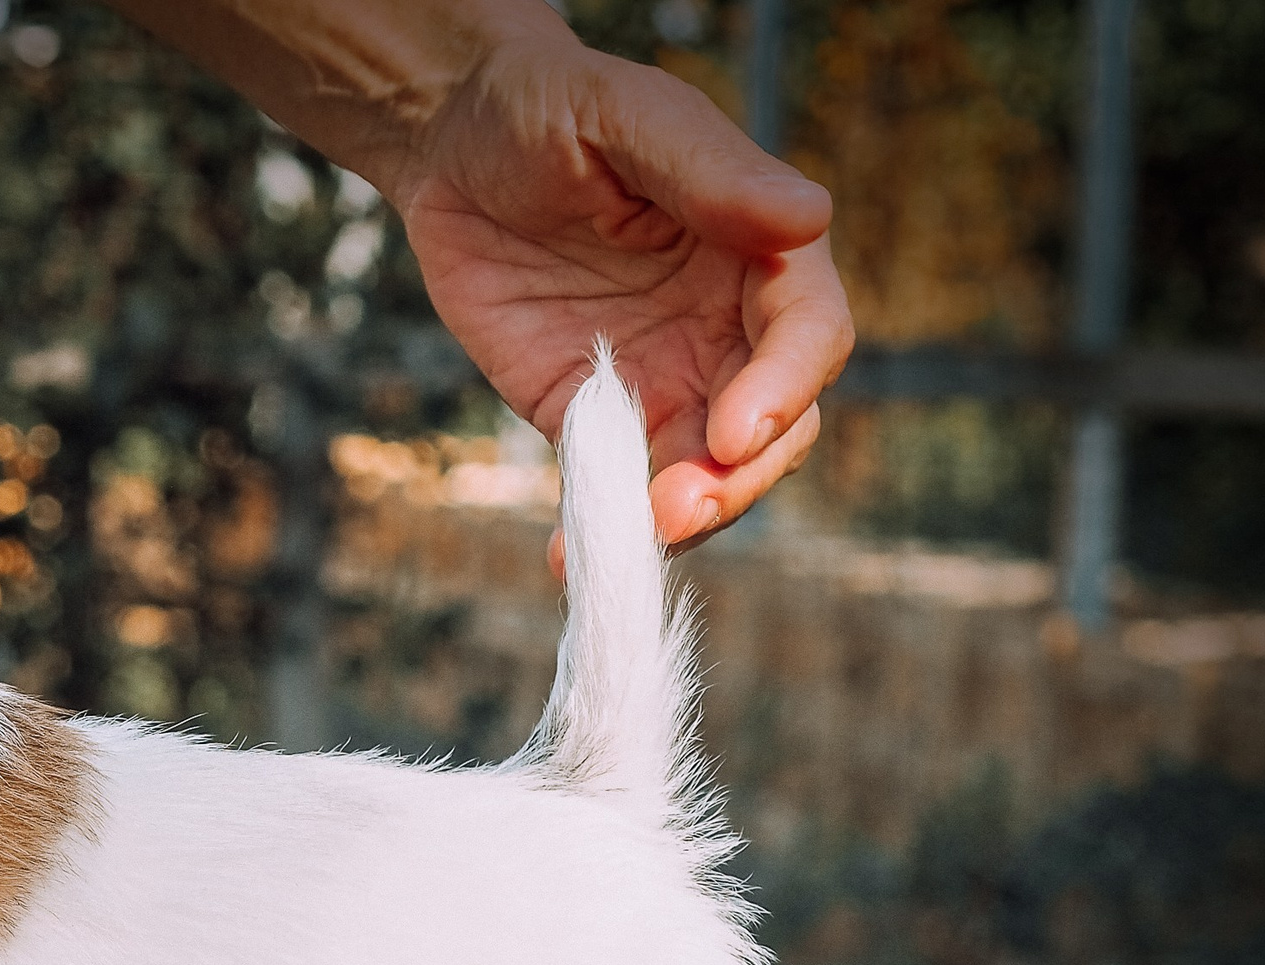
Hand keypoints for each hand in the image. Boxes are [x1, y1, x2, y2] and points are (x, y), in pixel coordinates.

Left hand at [395, 36, 851, 549]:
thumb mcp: (625, 114)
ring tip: (627, 539)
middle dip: (738, 478)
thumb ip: (710, 169)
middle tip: (681, 508)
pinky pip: (614, 488)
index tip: (734, 430)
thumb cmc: (552, 108)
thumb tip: (804, 219)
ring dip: (678, 519)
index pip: (809, 335)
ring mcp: (666, 380)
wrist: (456, 145)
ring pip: (705, 475)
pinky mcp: (594, 419)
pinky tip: (566, 557)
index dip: (784, 389)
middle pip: (773, 428)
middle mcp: (728, 328)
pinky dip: (598, 530)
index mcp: (760, 254)